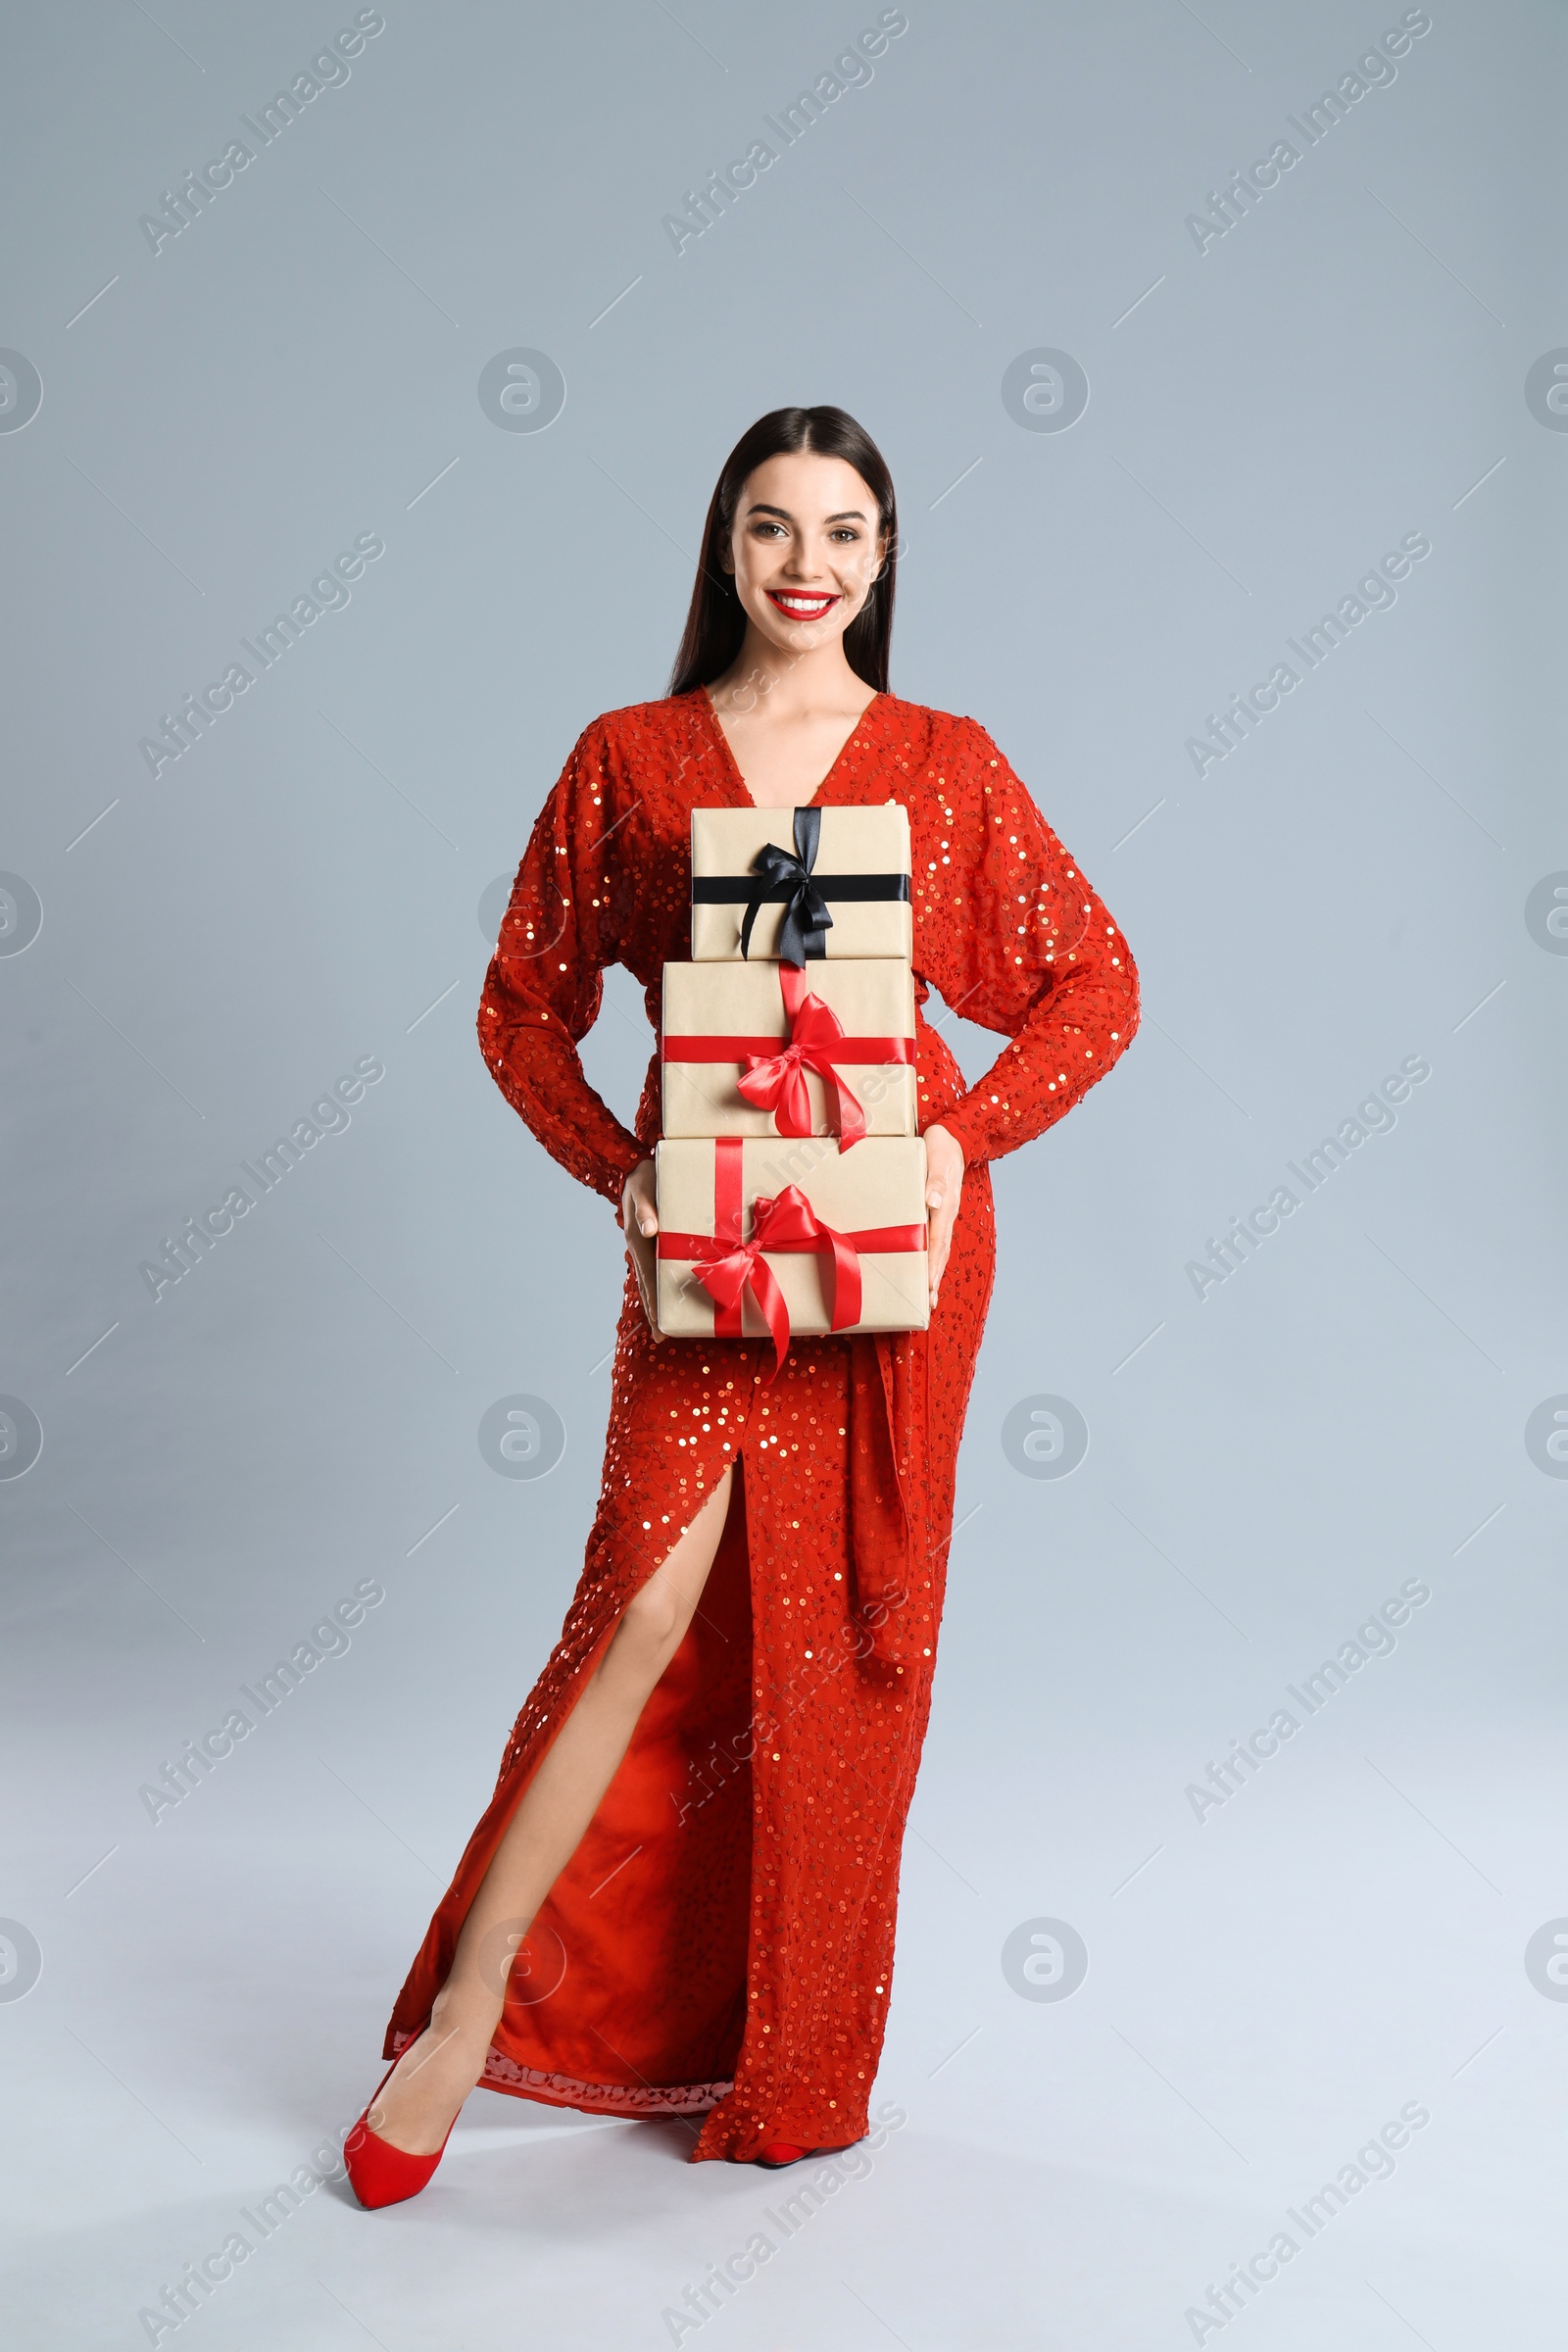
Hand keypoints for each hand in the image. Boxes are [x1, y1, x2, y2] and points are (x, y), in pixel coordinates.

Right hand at [621, 1159, 661, 1340]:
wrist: (641, 1165)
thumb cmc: (644, 1176)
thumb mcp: (643, 1187)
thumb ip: (645, 1208)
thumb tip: (648, 1230)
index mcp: (639, 1241)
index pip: (648, 1280)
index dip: (653, 1304)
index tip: (659, 1326)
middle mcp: (645, 1248)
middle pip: (652, 1287)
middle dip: (658, 1312)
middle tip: (665, 1337)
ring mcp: (653, 1246)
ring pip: (659, 1279)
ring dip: (665, 1300)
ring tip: (674, 1323)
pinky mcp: (663, 1239)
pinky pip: (667, 1264)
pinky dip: (672, 1280)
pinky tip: (683, 1290)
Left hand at [923, 1124, 964, 1308]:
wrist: (953, 1135)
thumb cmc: (941, 1145)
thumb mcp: (938, 1158)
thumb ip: (936, 1180)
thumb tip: (932, 1202)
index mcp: (946, 1205)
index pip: (937, 1241)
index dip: (931, 1264)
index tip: (927, 1286)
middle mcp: (946, 1214)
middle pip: (940, 1252)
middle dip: (933, 1278)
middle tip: (927, 1303)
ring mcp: (943, 1214)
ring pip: (939, 1249)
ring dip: (933, 1272)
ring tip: (927, 1295)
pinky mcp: (937, 1211)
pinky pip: (934, 1238)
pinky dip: (930, 1256)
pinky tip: (923, 1267)